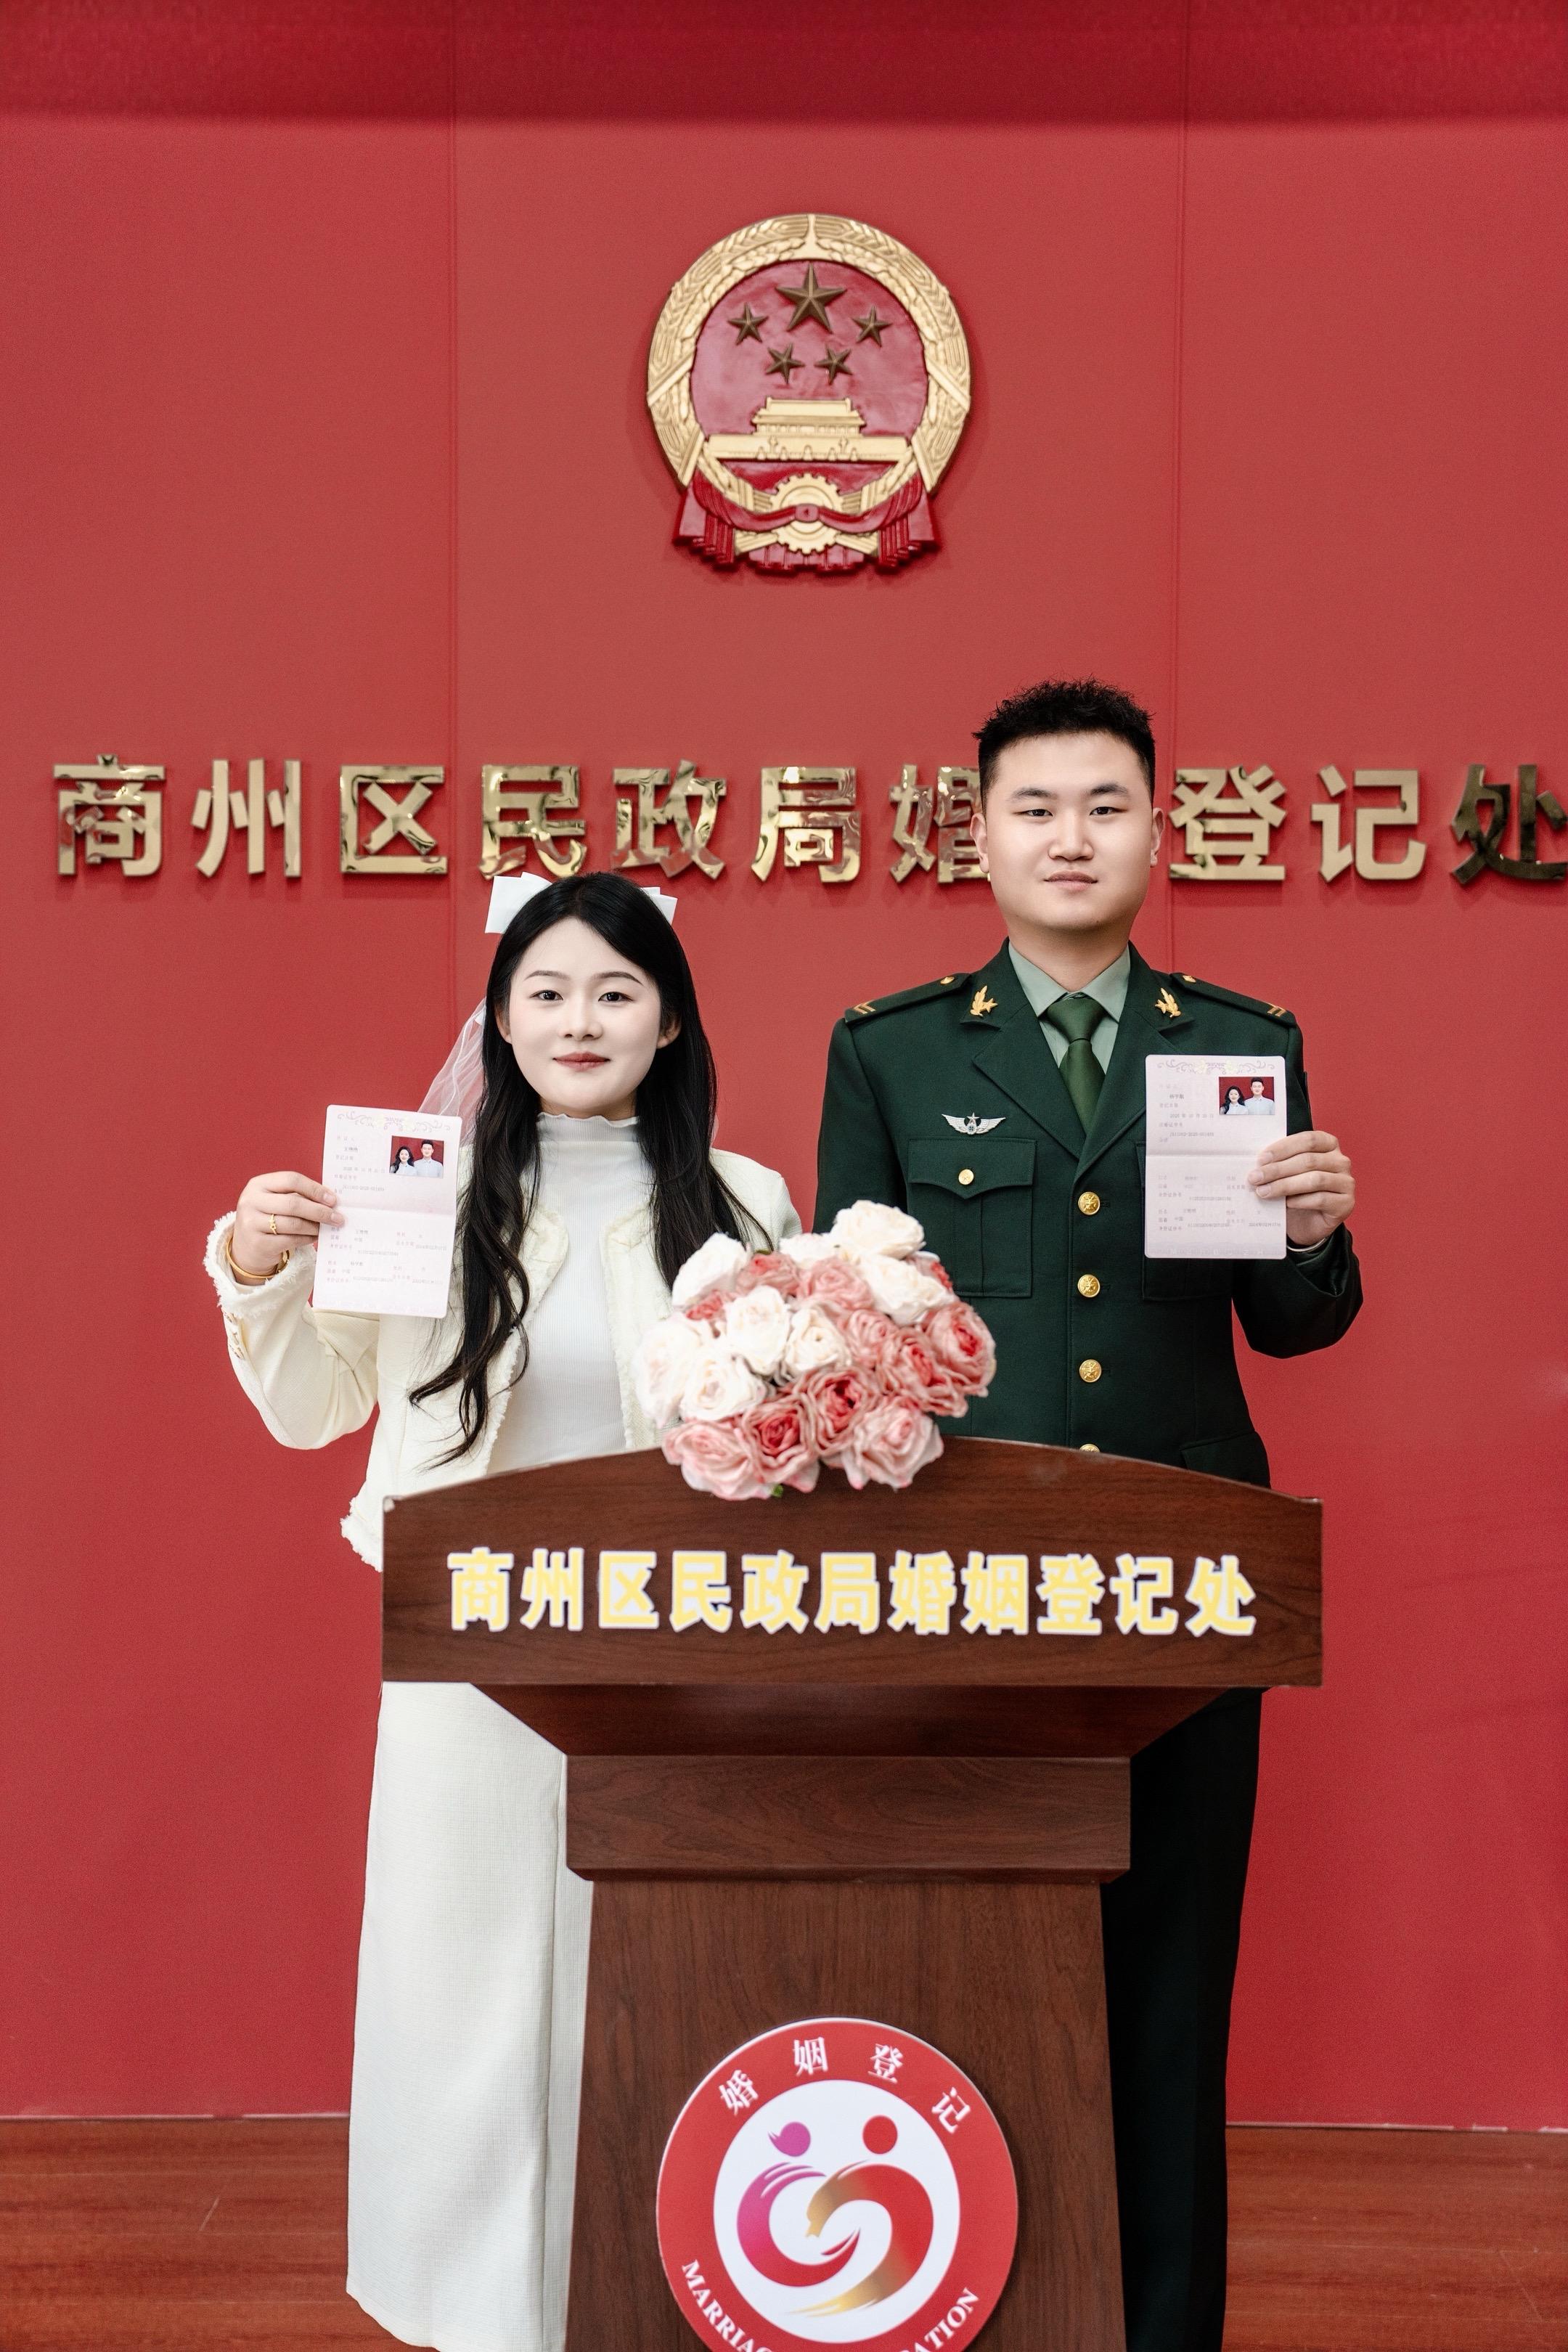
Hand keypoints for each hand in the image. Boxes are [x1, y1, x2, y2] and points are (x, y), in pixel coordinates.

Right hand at [231, 1171, 341, 1273]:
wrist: (246, 1247)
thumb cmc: (268, 1218)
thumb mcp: (275, 1201)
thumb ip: (297, 1196)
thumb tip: (330, 1201)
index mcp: (258, 1184)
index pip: (291, 1180)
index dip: (314, 1189)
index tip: (332, 1199)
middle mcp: (251, 1201)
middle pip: (293, 1203)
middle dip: (319, 1211)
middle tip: (337, 1217)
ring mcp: (251, 1223)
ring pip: (293, 1223)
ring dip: (314, 1226)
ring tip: (326, 1227)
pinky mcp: (258, 1243)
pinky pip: (290, 1240)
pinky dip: (307, 1238)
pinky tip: (315, 1237)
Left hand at [1247, 1130, 1354, 1248]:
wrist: (1308, 1222)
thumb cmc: (1296, 1192)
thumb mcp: (1287, 1173)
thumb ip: (1279, 1163)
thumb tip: (1258, 1163)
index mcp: (1328, 1145)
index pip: (1308, 1140)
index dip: (1283, 1148)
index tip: (1261, 1159)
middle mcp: (1341, 1161)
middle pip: (1308, 1160)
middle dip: (1278, 1169)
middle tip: (1255, 1178)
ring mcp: (1346, 1182)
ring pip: (1314, 1180)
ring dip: (1285, 1185)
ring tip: (1263, 1191)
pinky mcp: (1346, 1203)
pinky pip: (1321, 1199)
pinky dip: (1299, 1201)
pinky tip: (1285, 1203)